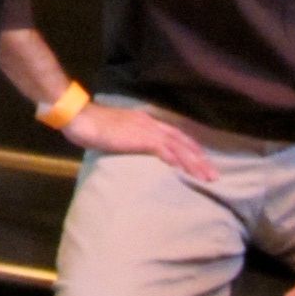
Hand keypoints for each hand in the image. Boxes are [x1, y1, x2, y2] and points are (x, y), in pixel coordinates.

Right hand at [63, 102, 216, 181]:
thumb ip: (129, 139)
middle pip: (183, 141)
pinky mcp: (141, 138)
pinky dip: (177, 160)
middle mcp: (150, 123)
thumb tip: (135, 150)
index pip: (175, 135)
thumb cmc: (92, 126)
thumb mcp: (117, 132)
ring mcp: (146, 130)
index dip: (190, 148)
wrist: (80, 118)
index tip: (202, 161)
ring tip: (207, 177)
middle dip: (200, 158)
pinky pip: (164, 150)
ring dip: (194, 163)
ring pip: (179, 147)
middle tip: (214, 175)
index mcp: (145, 121)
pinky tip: (185, 171)